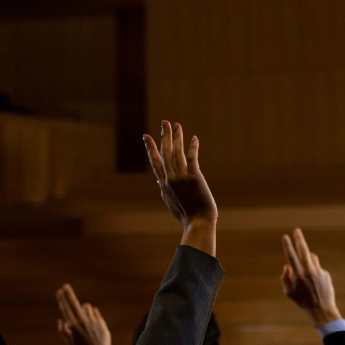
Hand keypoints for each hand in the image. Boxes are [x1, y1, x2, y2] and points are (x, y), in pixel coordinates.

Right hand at [56, 284, 123, 344]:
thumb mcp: (69, 341)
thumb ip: (63, 331)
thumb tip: (60, 320)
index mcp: (73, 325)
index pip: (66, 309)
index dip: (62, 299)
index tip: (59, 291)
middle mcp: (82, 321)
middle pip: (74, 303)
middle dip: (69, 294)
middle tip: (65, 286)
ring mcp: (92, 320)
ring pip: (86, 308)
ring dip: (85, 310)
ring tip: (86, 323)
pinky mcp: (100, 320)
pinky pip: (94, 312)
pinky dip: (92, 314)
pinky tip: (92, 324)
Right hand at [143, 120, 216, 255]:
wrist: (198, 223)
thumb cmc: (186, 215)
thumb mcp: (170, 202)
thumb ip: (164, 189)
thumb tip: (158, 180)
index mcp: (164, 184)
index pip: (155, 162)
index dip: (150, 148)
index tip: (146, 136)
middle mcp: (170, 179)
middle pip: (165, 153)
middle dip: (164, 136)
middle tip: (164, 122)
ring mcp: (181, 178)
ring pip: (176, 153)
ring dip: (176, 137)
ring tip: (176, 125)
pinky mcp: (194, 178)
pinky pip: (192, 158)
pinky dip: (192, 147)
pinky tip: (193, 138)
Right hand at [281, 228, 341, 327]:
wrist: (322, 309)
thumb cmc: (303, 302)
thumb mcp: (289, 293)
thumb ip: (285, 278)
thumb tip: (287, 266)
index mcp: (298, 275)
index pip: (291, 257)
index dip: (287, 246)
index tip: (285, 236)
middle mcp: (309, 271)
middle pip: (304, 250)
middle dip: (299, 239)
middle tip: (296, 230)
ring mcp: (318, 271)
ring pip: (312, 258)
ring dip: (307, 260)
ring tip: (306, 274)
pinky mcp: (325, 274)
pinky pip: (317, 268)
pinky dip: (314, 271)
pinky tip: (315, 284)